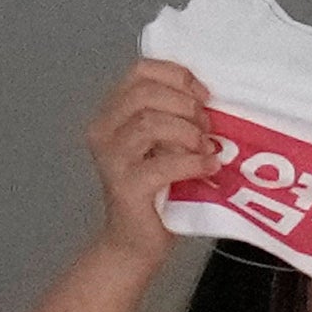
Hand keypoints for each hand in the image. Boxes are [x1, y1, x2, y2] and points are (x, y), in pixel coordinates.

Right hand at [86, 59, 220, 262]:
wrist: (136, 241)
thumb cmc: (156, 189)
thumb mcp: (164, 141)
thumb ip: (173, 114)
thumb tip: (209, 96)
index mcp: (112, 112)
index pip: (140, 71)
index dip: (177, 76)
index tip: (203, 96)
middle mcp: (103, 131)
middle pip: (144, 94)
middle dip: (185, 105)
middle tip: (206, 127)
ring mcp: (111, 159)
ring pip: (150, 123)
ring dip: (188, 132)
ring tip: (206, 147)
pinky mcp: (125, 186)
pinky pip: (163, 163)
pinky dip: (193, 162)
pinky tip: (208, 166)